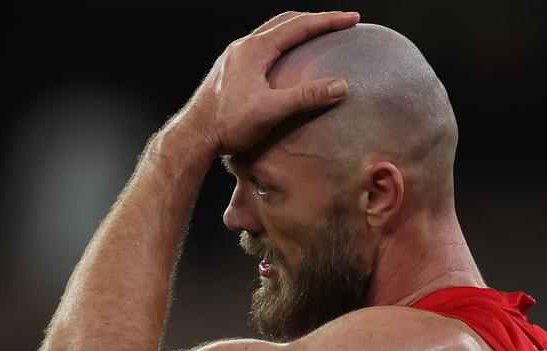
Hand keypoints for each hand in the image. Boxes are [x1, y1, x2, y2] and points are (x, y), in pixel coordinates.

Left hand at [171, 11, 359, 154]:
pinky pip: (262, 47)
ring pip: (272, 33)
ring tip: (318, 35)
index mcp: (255, 50)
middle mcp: (244, 47)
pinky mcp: (231, 69)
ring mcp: (235, 57)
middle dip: (316, 21)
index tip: (352, 19)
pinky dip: (282, 45)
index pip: (299, 26)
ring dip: (297, 30)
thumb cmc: (228, 124)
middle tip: (340, 23)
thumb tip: (340, 86)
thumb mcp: (271, 111)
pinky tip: (287, 59)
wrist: (194, 135)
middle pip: (286, 22)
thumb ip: (306, 97)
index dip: (329, 21)